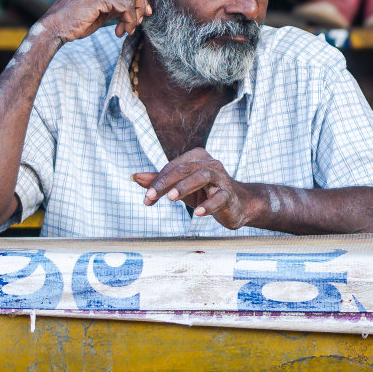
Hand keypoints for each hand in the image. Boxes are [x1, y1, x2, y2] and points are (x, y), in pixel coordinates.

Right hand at [38, 0, 151, 42]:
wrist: (54, 28)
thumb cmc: (74, 21)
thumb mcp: (99, 8)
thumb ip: (115, 2)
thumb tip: (136, 6)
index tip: (142, 13)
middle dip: (139, 5)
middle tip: (139, 22)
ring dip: (132, 17)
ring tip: (126, 30)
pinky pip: (126, 6)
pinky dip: (128, 20)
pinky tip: (121, 31)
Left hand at [133, 148, 260, 229]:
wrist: (238, 204)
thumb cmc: (206, 193)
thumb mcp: (181, 187)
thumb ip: (159, 181)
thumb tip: (134, 177)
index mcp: (196, 158)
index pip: (173, 167)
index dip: (157, 182)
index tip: (146, 199)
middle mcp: (210, 164)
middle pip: (184, 169)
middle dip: (165, 183)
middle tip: (150, 196)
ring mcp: (221, 178)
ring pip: (202, 176)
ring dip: (185, 186)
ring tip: (171, 198)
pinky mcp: (229, 194)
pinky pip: (220, 197)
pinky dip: (208, 204)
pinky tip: (198, 213)